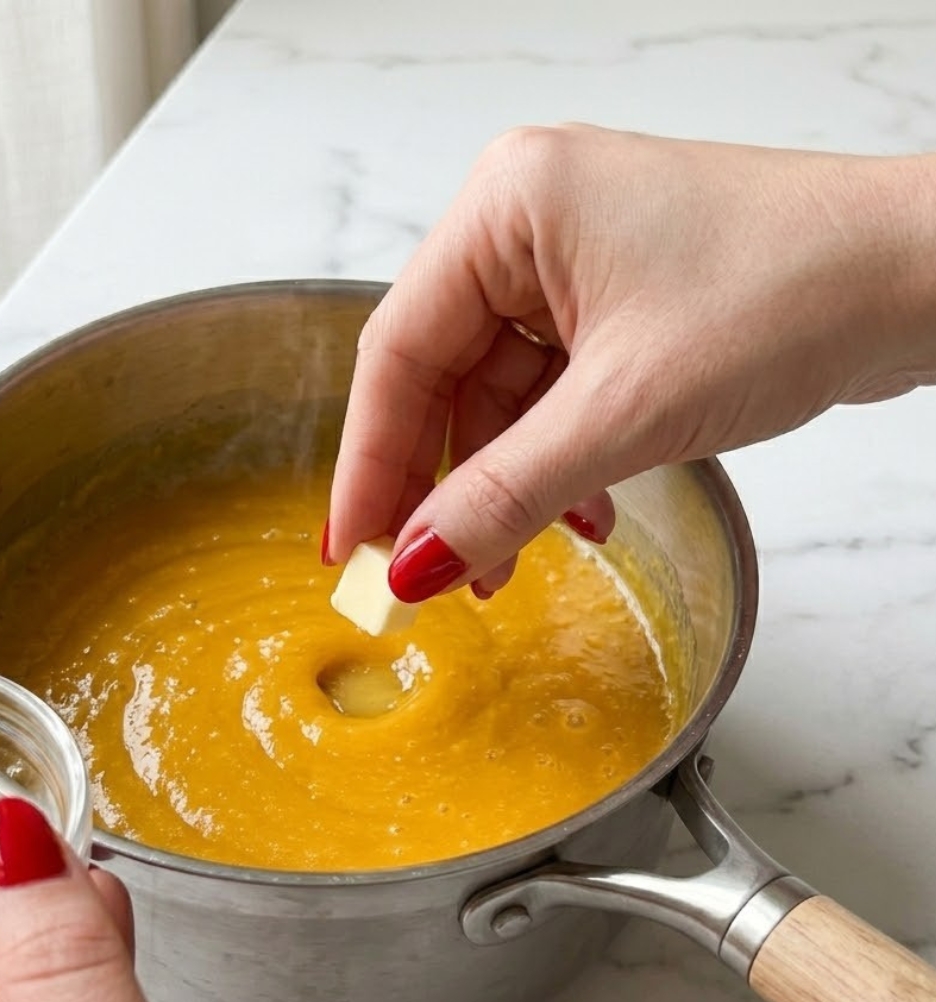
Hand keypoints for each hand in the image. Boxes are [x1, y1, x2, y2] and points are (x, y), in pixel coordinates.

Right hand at [328, 125, 935, 597]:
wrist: (919, 276)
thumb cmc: (795, 290)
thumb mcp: (625, 411)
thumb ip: (505, 491)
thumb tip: (414, 561)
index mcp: (507, 206)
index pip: (398, 350)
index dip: (367, 461)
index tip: (348, 547)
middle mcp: (527, 223)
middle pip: (439, 376)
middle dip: (440, 482)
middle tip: (421, 571)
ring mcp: (571, 262)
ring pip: (495, 396)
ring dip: (501, 484)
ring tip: (507, 562)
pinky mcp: (612, 302)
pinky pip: (548, 394)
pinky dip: (551, 460)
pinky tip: (577, 512)